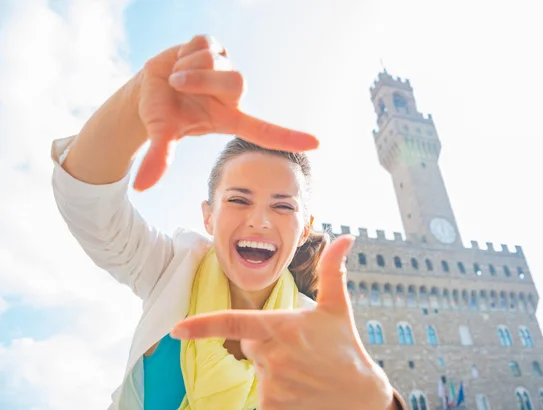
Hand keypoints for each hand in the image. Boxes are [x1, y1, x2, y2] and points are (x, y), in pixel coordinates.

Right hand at [134, 35, 318, 190]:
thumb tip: (140, 186)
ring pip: (217, 60)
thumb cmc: (163, 114)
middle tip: (179, 84)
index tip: (316, 144)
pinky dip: (185, 52)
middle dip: (201, 80)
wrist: (148, 88)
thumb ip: (158, 157)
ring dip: (188, 68)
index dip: (289, 137)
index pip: (265, 131)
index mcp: (228, 119)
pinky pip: (205, 44)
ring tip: (178, 78)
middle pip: (237, 81)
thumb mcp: (162, 134)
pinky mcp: (216, 47)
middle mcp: (232, 95)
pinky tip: (181, 61)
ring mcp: (226, 69)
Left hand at [171, 235, 395, 409]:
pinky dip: (276, 392)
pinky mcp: (272, 407)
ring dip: (274, 368)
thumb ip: (333, 270)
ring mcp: (272, 385)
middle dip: (266, 342)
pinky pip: (262, 395)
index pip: (234, 323)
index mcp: (282, 326)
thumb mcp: (338, 306)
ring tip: (304, 370)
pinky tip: (300, 389)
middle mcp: (272, 356)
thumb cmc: (346, 347)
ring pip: (257, 369)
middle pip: (250, 344)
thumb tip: (346, 238)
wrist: (361, 396)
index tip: (177, 330)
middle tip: (299, 348)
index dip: (202, 325)